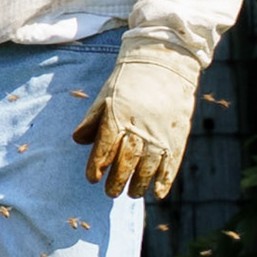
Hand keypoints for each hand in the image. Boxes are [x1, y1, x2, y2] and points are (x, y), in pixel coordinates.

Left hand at [70, 48, 200, 199]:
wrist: (165, 63)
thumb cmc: (129, 80)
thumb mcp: (104, 96)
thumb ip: (92, 120)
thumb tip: (79, 141)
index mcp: (118, 118)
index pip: (104, 149)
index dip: (97, 166)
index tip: (92, 178)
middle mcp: (139, 129)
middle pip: (125, 163)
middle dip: (116, 181)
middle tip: (110, 193)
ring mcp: (160, 134)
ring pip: (148, 168)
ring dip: (139, 184)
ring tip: (131, 194)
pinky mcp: (178, 136)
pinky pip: (171, 164)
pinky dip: (164, 181)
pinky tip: (158, 194)